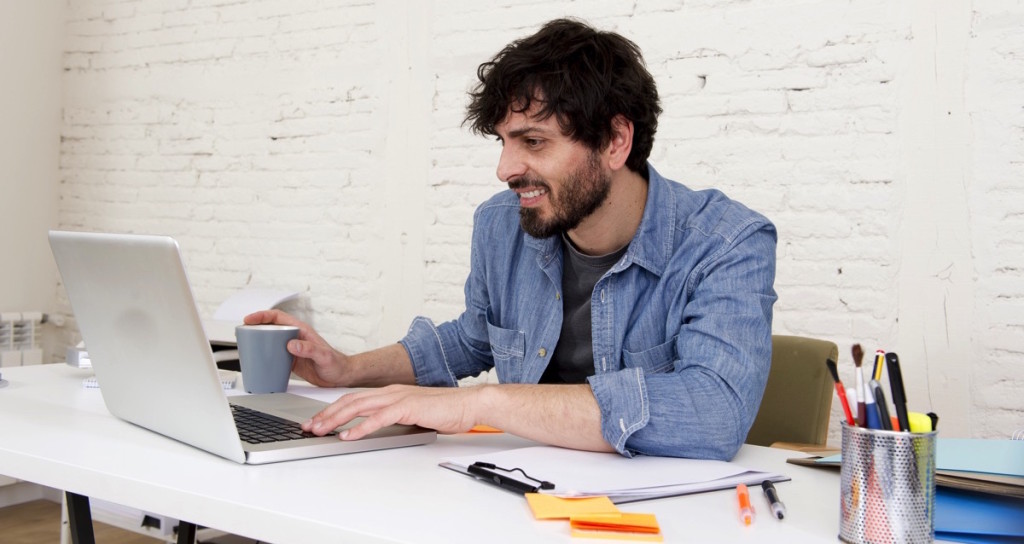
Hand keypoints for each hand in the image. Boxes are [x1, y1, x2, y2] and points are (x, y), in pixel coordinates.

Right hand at [243, 310, 348, 386]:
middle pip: (271, 327)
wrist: (340, 376)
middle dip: (255, 327)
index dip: (262, 316)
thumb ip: (309, 349)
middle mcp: (295, 337)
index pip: (278, 317)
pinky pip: (274, 355)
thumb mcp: (323, 356)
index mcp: (301, 331)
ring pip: (270, 341)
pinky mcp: (291, 360)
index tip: (249, 319)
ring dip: (258, 342)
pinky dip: (264, 356)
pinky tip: (258, 362)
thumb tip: (291, 344)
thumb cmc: (336, 364)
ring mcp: (292, 349)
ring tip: (245, 346)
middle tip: (241, 332)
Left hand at [303, 384, 479, 439]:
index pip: (354, 400)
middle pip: (350, 401)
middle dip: (326, 414)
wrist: (468, 405)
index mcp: (390, 393)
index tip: (318, 422)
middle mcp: (390, 392)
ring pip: (358, 407)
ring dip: (336, 420)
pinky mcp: (407, 408)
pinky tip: (348, 436)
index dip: (333, 410)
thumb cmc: (445, 411)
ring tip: (321, 430)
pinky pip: (378, 418)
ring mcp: (398, 398)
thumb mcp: (412, 415)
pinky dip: (360, 427)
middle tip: (309, 427)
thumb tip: (376, 429)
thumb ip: (393, 419)